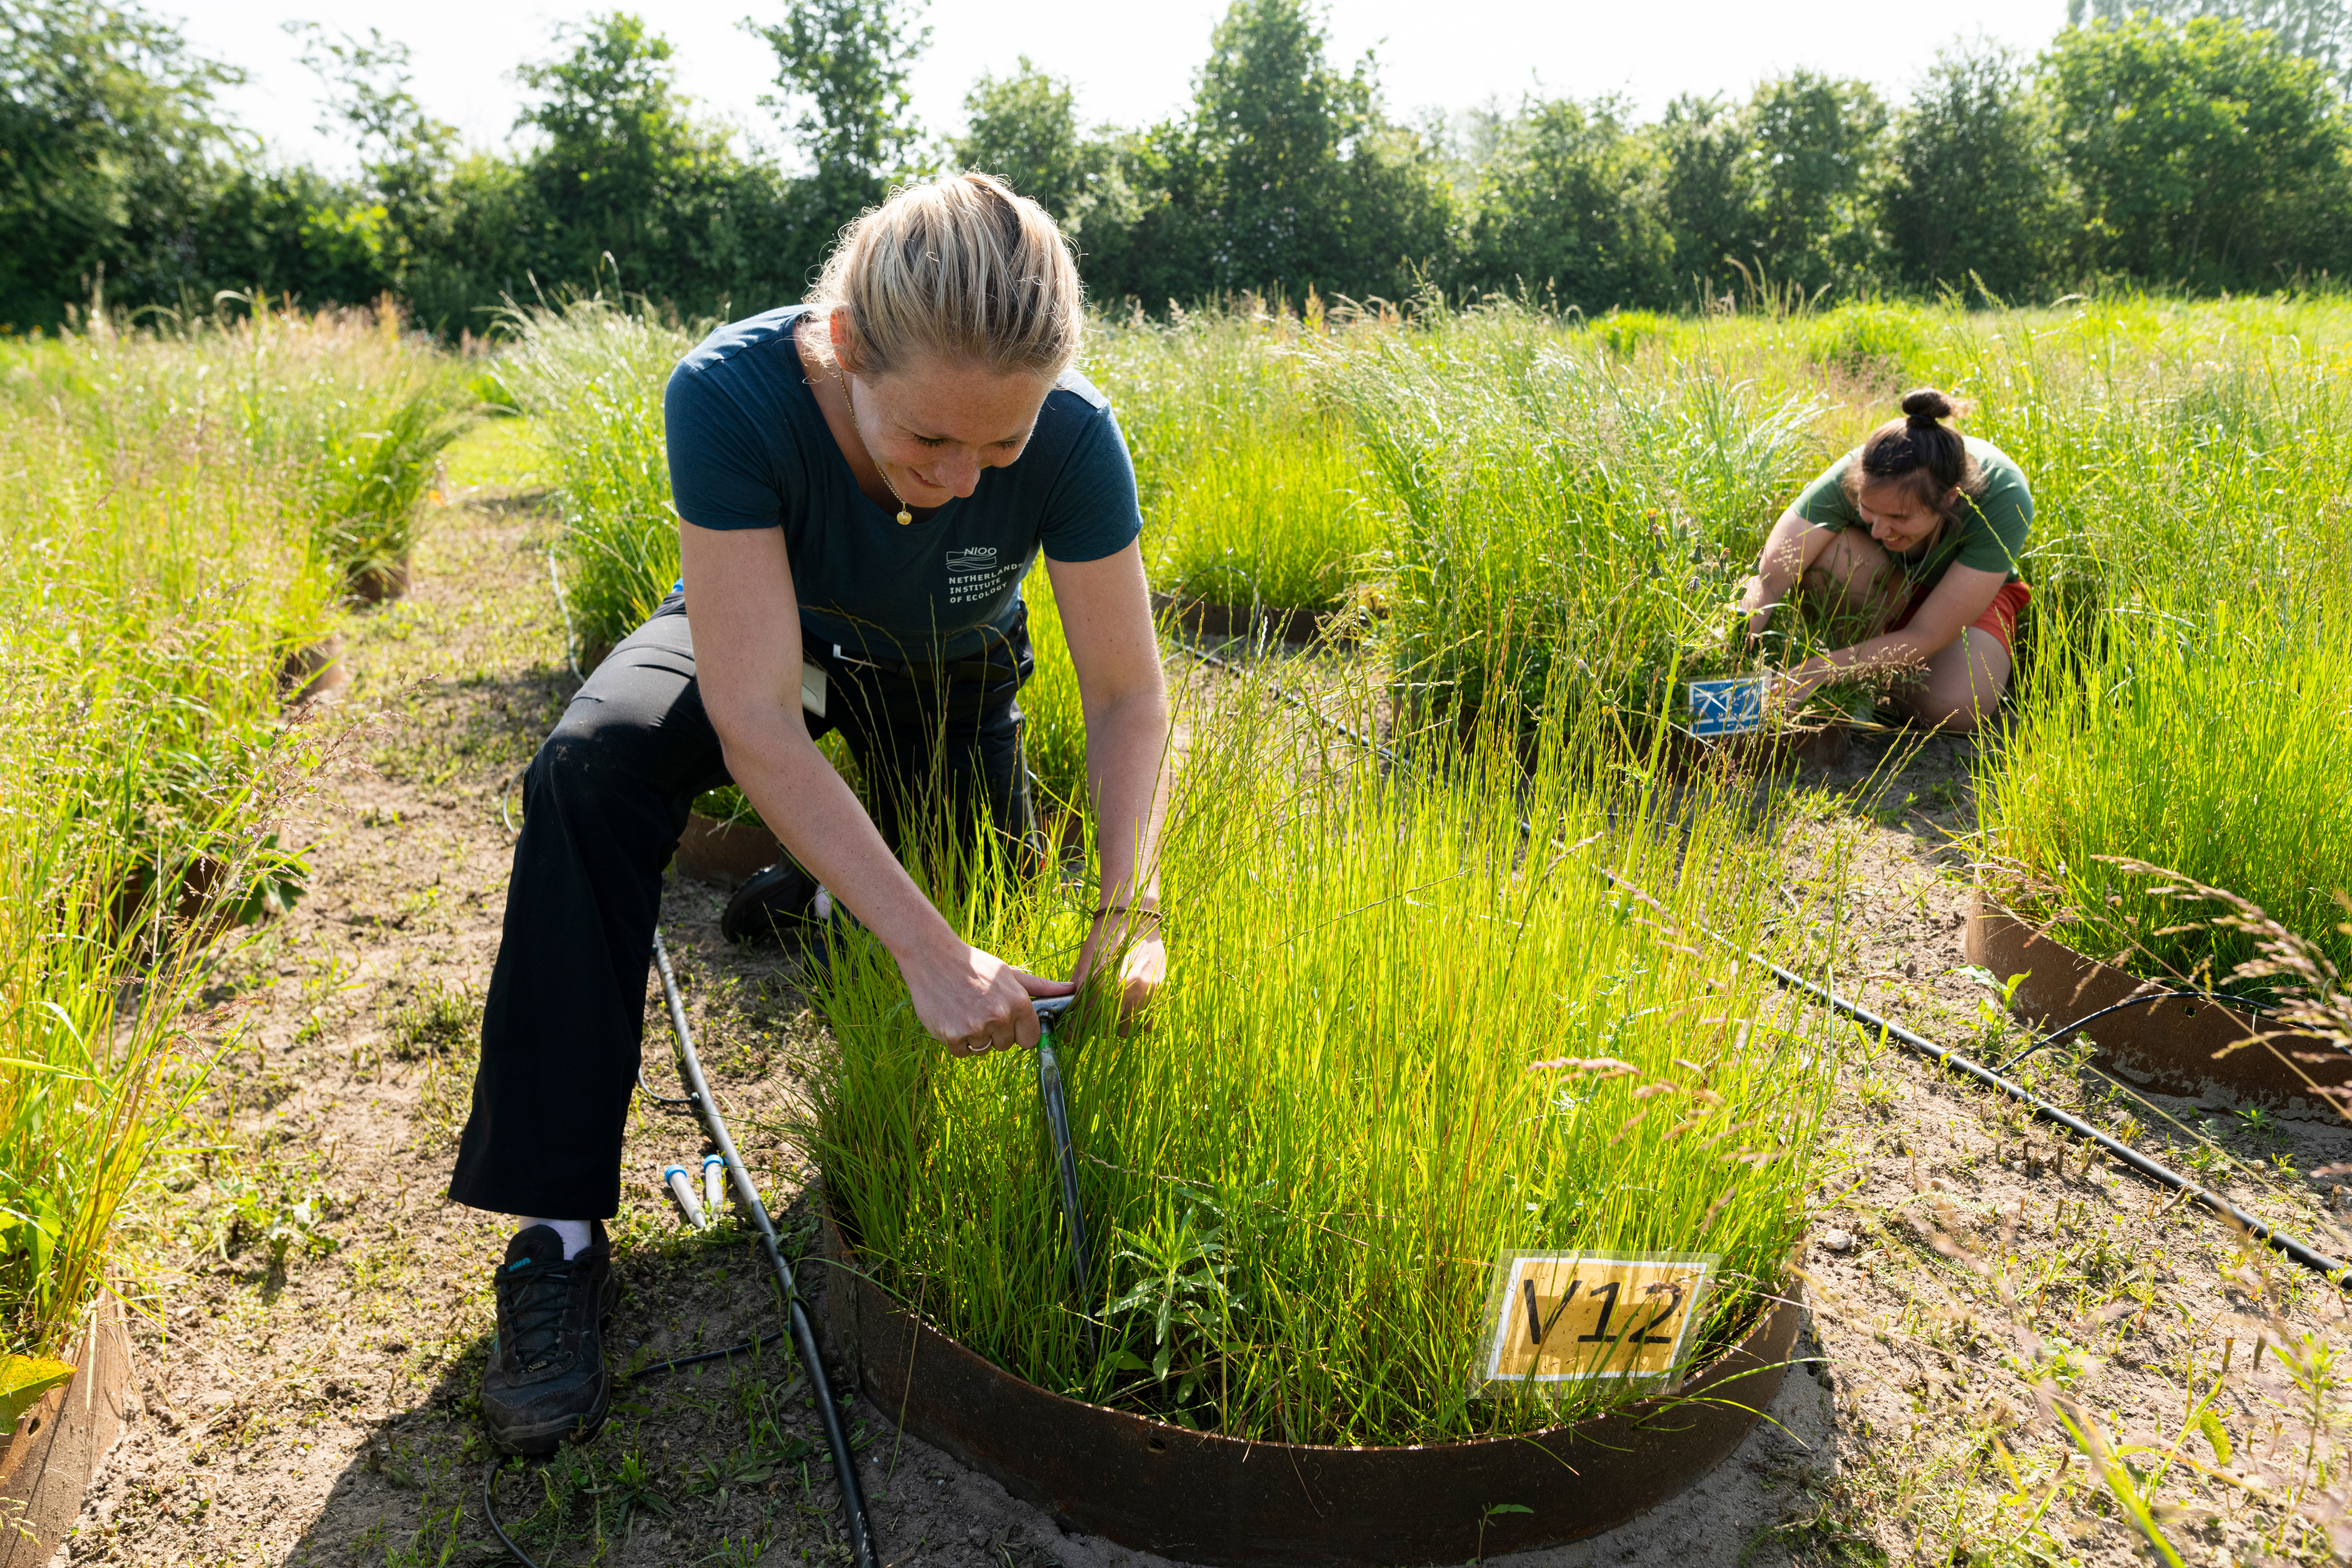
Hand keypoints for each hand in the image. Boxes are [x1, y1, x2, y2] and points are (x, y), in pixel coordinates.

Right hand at [904, 942, 1073, 1057]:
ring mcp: (975, 1028)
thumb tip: (1072, 990)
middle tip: (982, 1009)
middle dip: (997, 1033)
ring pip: (984, 1049)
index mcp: (1018, 1003)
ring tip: (966, 1010)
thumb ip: (1041, 987)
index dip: (1020, 1032)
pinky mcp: (952, 1036)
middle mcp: (999, 1017)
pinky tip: (953, 1017)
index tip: (1010, 1022)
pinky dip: (958, 1040)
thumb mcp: (1009, 974)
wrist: (932, 957)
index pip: (1031, 1039)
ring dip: (977, 1037)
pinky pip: (963, 1052)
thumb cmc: (975, 965)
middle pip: (1006, 1045)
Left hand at [1073, 913, 1164, 1024]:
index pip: (1081, 1023)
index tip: (1071, 1034)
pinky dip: (1138, 1023)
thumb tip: (1068, 1011)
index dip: (1073, 1032)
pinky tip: (1131, 1013)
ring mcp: (1141, 992)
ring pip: (1125, 1030)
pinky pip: (1146, 1023)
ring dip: (1117, 1027)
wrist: (1135, 918)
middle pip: (1103, 1031)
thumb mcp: (1086, 962)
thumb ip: (1078, 989)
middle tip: (1094, 1020)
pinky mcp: (1157, 991)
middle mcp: (1120, 992)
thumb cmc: (1105, 938)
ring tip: (1114, 1016)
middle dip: (1095, 1028)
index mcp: (1098, 985)